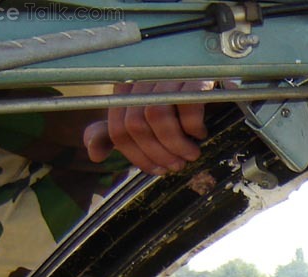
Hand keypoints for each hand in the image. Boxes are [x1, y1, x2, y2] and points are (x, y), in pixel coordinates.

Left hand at [83, 81, 211, 174]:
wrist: (214, 84)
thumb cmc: (180, 107)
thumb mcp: (146, 121)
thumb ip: (120, 133)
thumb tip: (93, 153)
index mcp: (126, 91)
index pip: (118, 130)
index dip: (137, 156)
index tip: (158, 169)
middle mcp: (142, 80)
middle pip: (136, 125)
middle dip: (158, 153)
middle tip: (178, 165)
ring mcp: (168, 76)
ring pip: (156, 116)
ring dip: (176, 145)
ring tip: (191, 154)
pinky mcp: (194, 77)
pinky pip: (186, 106)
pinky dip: (194, 127)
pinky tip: (201, 132)